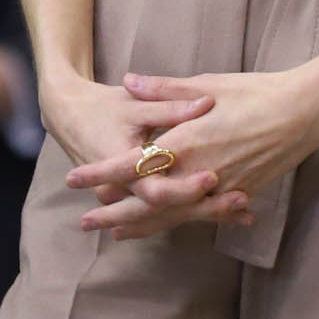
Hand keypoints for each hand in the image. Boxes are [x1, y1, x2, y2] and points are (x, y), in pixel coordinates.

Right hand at [35, 68, 228, 236]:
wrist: (72, 119)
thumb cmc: (103, 107)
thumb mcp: (134, 104)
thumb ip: (169, 103)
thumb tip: (206, 102)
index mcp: (123, 168)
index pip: (157, 189)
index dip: (185, 187)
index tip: (213, 178)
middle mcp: (128, 191)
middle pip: (172, 210)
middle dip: (208, 209)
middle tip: (242, 200)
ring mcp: (135, 197)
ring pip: (175, 215)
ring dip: (210, 215)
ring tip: (246, 213)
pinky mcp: (143, 196)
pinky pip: (173, 212)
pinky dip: (202, 212)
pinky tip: (236, 216)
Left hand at [67, 67, 318, 238]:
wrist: (304, 114)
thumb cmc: (256, 92)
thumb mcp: (206, 84)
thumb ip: (164, 90)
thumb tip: (128, 82)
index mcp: (186, 141)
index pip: (132, 164)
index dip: (100, 174)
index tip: (74, 179)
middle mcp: (198, 172)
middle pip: (145, 202)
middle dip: (113, 213)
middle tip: (84, 222)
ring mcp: (218, 188)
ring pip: (170, 216)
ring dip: (139, 225)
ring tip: (114, 232)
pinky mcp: (235, 194)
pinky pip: (198, 216)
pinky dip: (174, 223)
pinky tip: (160, 227)